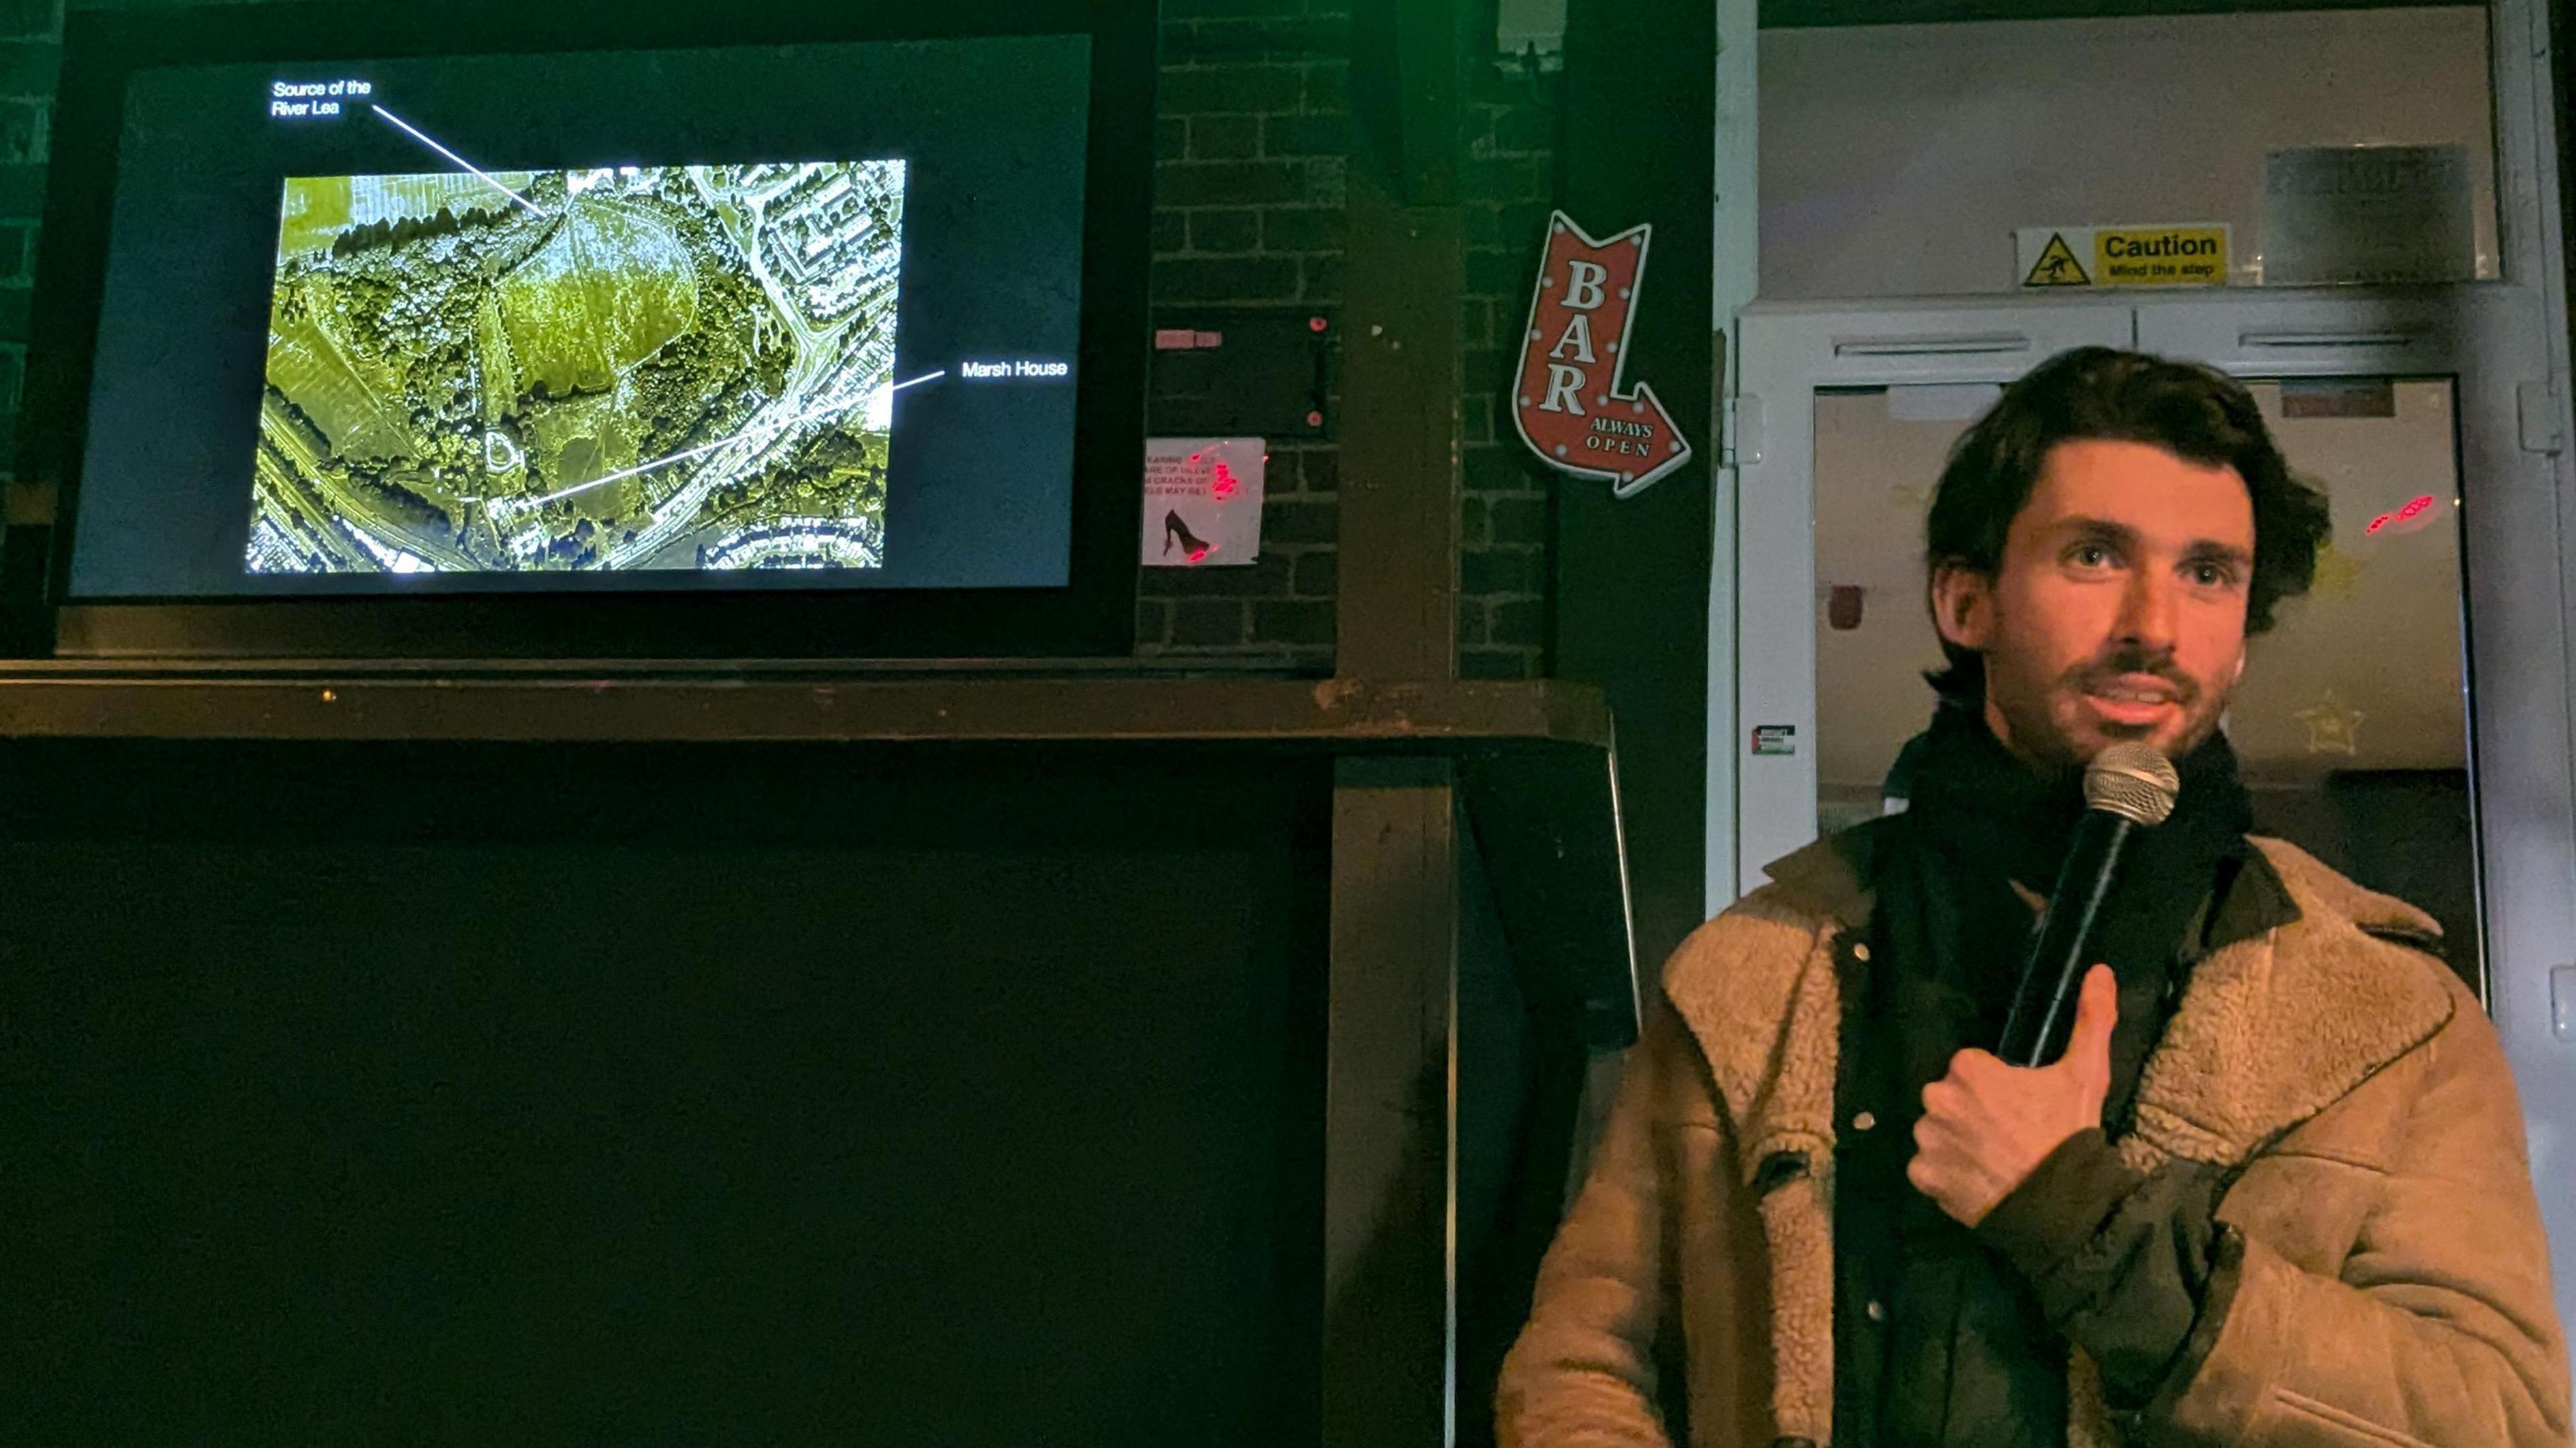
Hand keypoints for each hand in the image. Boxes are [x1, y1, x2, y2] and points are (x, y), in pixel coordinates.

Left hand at [1906, 963, 2116, 1226]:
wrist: (2061, 1206)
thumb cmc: (2068, 1136)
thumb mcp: (2086, 1074)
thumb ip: (2091, 1018)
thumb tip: (2100, 969)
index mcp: (1967, 1069)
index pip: (1970, 1068)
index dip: (1996, 1087)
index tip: (2019, 1106)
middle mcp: (1937, 1098)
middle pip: (1950, 1097)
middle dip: (1972, 1111)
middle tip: (2006, 1134)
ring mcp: (1927, 1138)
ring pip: (1936, 1130)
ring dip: (1956, 1140)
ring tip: (1993, 1159)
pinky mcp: (1922, 1175)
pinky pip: (1927, 1168)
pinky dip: (1945, 1173)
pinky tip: (1977, 1179)